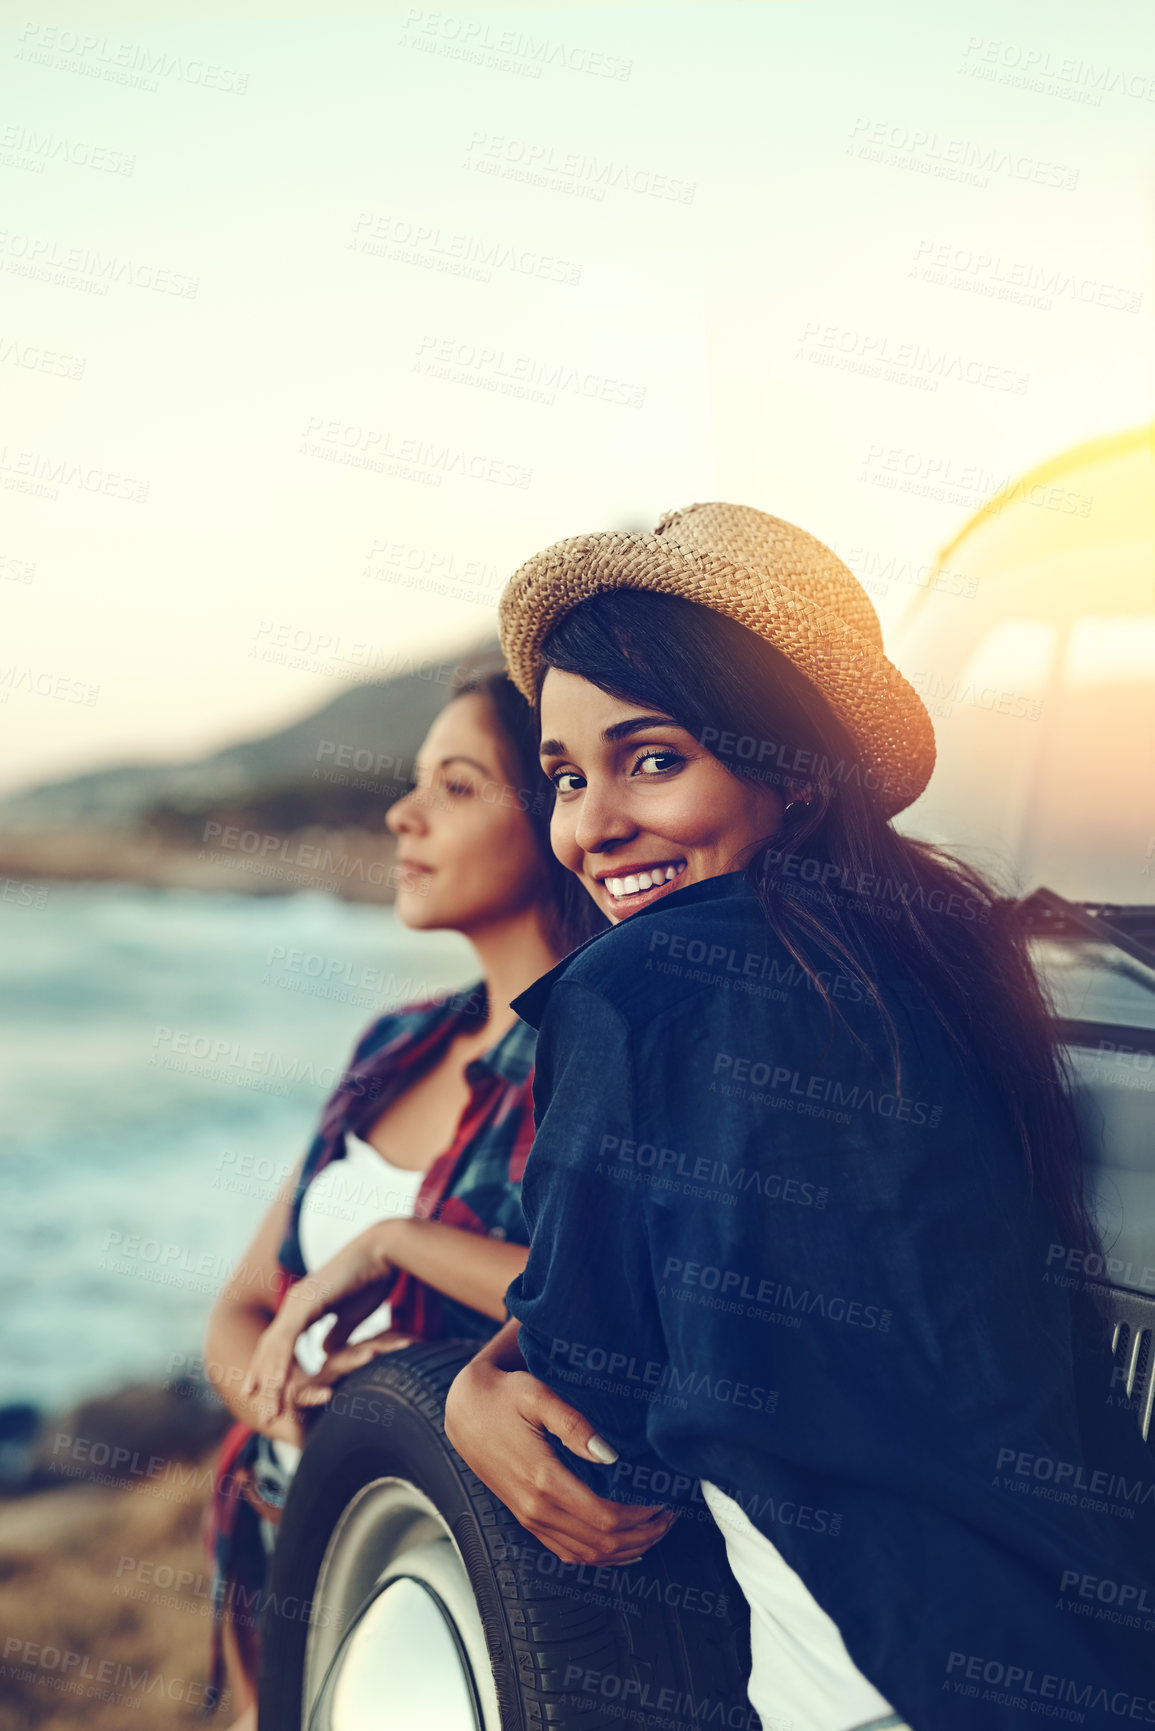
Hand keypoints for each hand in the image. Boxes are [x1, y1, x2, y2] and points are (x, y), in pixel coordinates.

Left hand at [241, 1224, 397, 1423]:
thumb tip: (325, 1353)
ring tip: (268, 1414)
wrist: (383, 1251)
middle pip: (270, 1351)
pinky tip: (278, 1388)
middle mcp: (293, 1305)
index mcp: (302, 1307)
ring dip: (270, 1385)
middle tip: (261, 1416)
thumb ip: (337, 1334)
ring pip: (274, 1351)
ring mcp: (296, 1303)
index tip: (264, 1396)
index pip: (279, 1345)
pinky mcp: (306, 1303)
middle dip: (263, 1384)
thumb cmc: (372, 1278)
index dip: (270, 1371)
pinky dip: (281, 1367)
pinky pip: (287, 1341)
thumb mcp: (351, 1315)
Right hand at [288, 1330, 418, 1411]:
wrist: (302, 1439)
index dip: (393, 1342)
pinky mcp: (295, 1404)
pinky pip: (301, 1398)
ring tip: (369, 1356)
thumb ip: (386, 1388)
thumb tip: (428, 1386)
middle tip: (407, 1342)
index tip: (418, 1340)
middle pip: (357, 1352)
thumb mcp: (365, 1403)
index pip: (372, 1347)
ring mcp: (313, 1386)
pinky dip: (313, 1396)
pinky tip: (326, 1396)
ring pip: (333, 1368)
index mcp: (349, 1367)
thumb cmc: (338, 1422)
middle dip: (382, 1346)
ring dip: (350, 1361)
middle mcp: (332, 1372)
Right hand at [444, 1356, 675, 1565]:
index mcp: (543, 1480)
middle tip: (671, 1515)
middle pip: (601, 1542)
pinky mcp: (527, 1520)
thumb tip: (610, 1455)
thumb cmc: (503, 1396)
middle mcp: (535, 1509)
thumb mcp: (538, 1394)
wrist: (464, 1411)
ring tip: (656, 1528)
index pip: (604, 1517)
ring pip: (587, 1555)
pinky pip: (568, 1553)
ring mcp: (529, 1519)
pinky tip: (623, 1547)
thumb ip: (575, 1424)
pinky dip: (601, 1557)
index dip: (641, 1517)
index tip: (665, 1501)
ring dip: (627, 1549)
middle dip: (643, 1534)